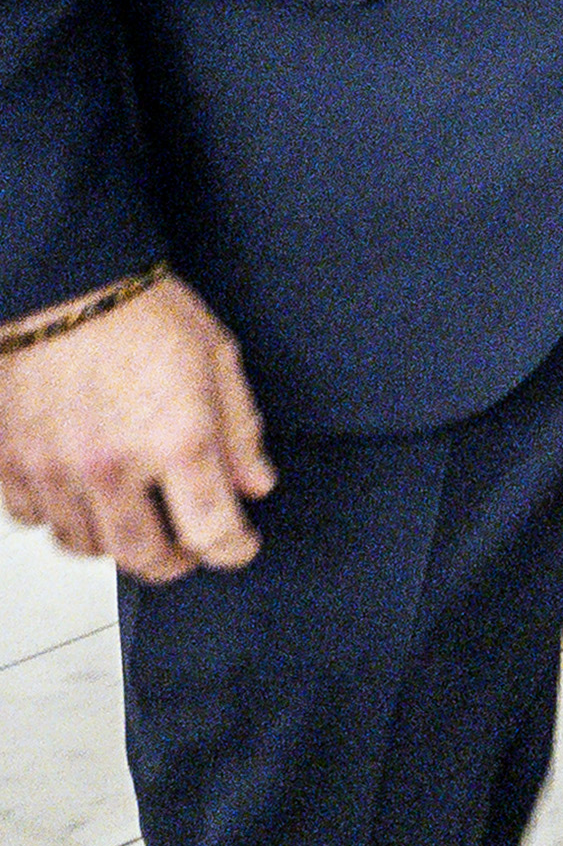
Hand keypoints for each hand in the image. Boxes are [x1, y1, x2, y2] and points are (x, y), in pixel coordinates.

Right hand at [0, 278, 272, 581]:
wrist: (59, 282)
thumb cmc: (139, 309)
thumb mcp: (216, 358)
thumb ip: (239, 431)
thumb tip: (255, 485)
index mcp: (177, 440)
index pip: (212, 531)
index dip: (233, 550)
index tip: (238, 546)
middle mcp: (111, 466)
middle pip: (142, 556)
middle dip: (172, 562)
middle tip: (185, 548)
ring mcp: (53, 469)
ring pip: (83, 544)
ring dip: (114, 542)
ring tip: (133, 520)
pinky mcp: (8, 461)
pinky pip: (32, 518)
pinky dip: (58, 517)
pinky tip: (79, 495)